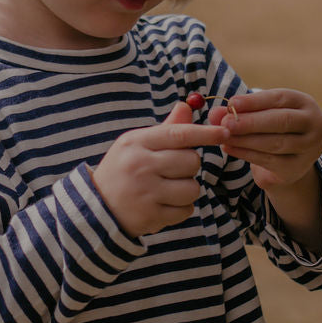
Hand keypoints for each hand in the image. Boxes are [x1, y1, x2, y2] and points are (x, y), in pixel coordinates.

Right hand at [91, 101, 228, 236]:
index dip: (205, 133)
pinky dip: (181, 208)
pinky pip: (186, 210)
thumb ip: (165, 129)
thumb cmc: (122, 170)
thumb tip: (186, 107)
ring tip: (168, 189)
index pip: (178, 134)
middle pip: (191, 161)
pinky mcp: (151, 216)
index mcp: (136, 142)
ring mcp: (146, 193)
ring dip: (187, 189)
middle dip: (189, 166)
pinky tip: (164, 204)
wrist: (97, 208)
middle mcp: (140, 166)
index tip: (224, 132)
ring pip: (193, 188)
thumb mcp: (136, 145)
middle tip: (172, 170)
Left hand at [210, 89, 321, 189]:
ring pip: (275, 143)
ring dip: (246, 139)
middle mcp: (315, 123)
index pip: (280, 98)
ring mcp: (309, 148)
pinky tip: (229, 148)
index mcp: (305, 103)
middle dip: (251, 122)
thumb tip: (214, 113)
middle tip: (226, 123)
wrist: (290, 160)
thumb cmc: (273, 128)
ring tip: (223, 136)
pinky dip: (246, 154)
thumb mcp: (260, 114)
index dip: (255, 101)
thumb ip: (239, 111)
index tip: (232, 103)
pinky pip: (269, 160)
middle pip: (282, 121)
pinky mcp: (297, 167)